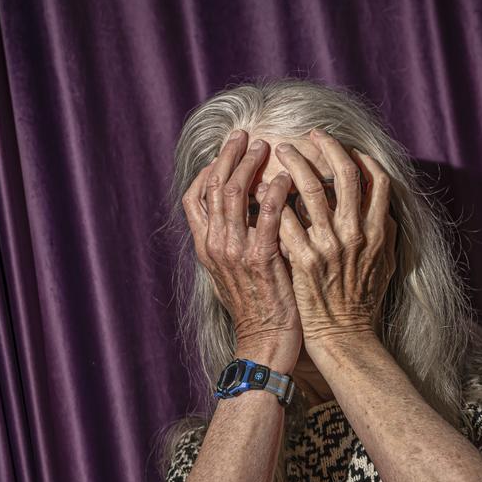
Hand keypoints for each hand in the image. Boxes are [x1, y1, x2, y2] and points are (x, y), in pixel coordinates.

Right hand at [181, 129, 302, 370]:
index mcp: (205, 248)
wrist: (264, 344)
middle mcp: (214, 246)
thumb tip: (241, 213)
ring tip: (268, 147)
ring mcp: (235, 252)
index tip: (226, 150)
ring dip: (252, 165)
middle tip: (246, 136)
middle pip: (214, 186)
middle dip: (230, 156)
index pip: (195, 197)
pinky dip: (276, 191)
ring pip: (236, 194)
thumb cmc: (256, 309)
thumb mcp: (231, 274)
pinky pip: (268, 215)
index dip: (209, 169)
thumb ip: (230, 242)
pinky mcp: (261, 259)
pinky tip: (287, 178)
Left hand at [273, 127, 397, 354]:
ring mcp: (329, 246)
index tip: (345, 146)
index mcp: (379, 232)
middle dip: (327, 147)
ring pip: (312, 188)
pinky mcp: (304, 259)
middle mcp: (356, 234)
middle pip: (344, 174)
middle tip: (310, 135)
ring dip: (295, 164)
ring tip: (280, 151)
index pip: (377, 179)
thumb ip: (385, 235)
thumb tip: (383, 209)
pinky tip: (262, 188)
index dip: (361, 157)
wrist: (344, 337)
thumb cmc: (363, 304)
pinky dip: (273, 199)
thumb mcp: (385, 266)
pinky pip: (286, 219)